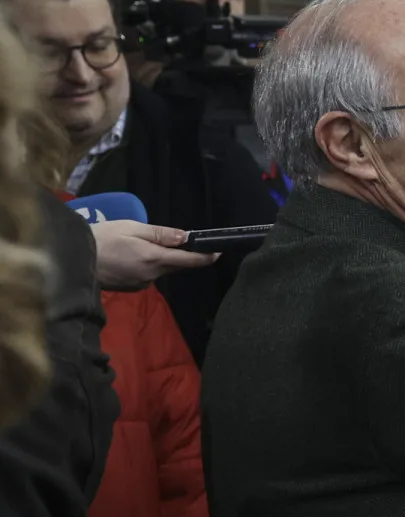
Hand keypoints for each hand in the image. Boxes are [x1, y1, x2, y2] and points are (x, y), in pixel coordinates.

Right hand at [91, 221, 217, 289]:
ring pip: (162, 270)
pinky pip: (149, 275)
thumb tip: (186, 237)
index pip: (189, 260)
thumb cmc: (102, 238)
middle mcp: (152, 275)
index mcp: (154, 259)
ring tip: (144, 246)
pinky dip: (148, 266)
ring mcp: (142, 284)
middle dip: (182, 255)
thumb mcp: (131, 228)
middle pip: (176, 265)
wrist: (73, 259)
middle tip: (177, 241)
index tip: (218, 252)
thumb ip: (160, 234)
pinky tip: (133, 257)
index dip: (206, 257)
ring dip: (162, 260)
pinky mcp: (132, 288)